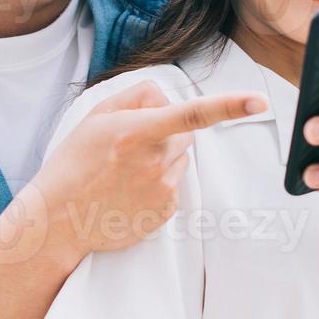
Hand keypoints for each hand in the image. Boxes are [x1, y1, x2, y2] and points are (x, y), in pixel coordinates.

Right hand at [28, 80, 266, 261]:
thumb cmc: (74, 163)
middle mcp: (153, 161)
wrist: (60, 220)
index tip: (259, 101)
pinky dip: (157, 182)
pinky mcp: (165, 211)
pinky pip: (174, 184)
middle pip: (185, 133)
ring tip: (124, 171)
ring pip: (180, 158)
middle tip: (130, 143)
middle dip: (167, 131)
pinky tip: (128, 189)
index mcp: (135, 132)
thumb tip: (167, 97)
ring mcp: (162, 189)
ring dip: (162, 157)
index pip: (191, 114)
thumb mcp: (96, 116)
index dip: (229, 105)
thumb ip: (137, 97)